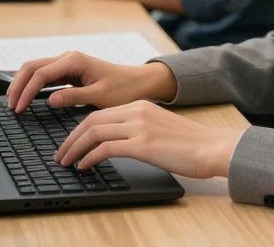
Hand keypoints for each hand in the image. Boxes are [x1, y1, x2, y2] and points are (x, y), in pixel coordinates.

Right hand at [7, 51, 177, 113]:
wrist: (138, 82)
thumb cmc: (123, 89)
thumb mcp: (100, 96)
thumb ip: (74, 97)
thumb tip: (50, 100)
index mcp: (74, 61)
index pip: (40, 74)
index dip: (27, 91)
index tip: (19, 108)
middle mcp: (68, 57)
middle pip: (32, 66)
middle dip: (18, 85)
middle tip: (10, 106)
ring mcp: (68, 62)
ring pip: (35, 68)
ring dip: (22, 83)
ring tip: (14, 102)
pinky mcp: (69, 70)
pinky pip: (44, 74)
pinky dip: (32, 83)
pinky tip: (26, 95)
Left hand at [55, 100, 244, 179]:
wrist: (212, 147)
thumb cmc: (191, 144)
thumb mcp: (160, 128)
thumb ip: (139, 129)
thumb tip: (119, 142)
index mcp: (140, 106)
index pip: (100, 114)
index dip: (80, 129)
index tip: (70, 143)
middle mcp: (137, 111)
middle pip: (91, 120)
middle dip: (71, 138)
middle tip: (60, 154)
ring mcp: (140, 126)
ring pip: (94, 132)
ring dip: (75, 148)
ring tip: (66, 162)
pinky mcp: (143, 144)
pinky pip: (106, 148)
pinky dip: (90, 157)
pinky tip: (84, 167)